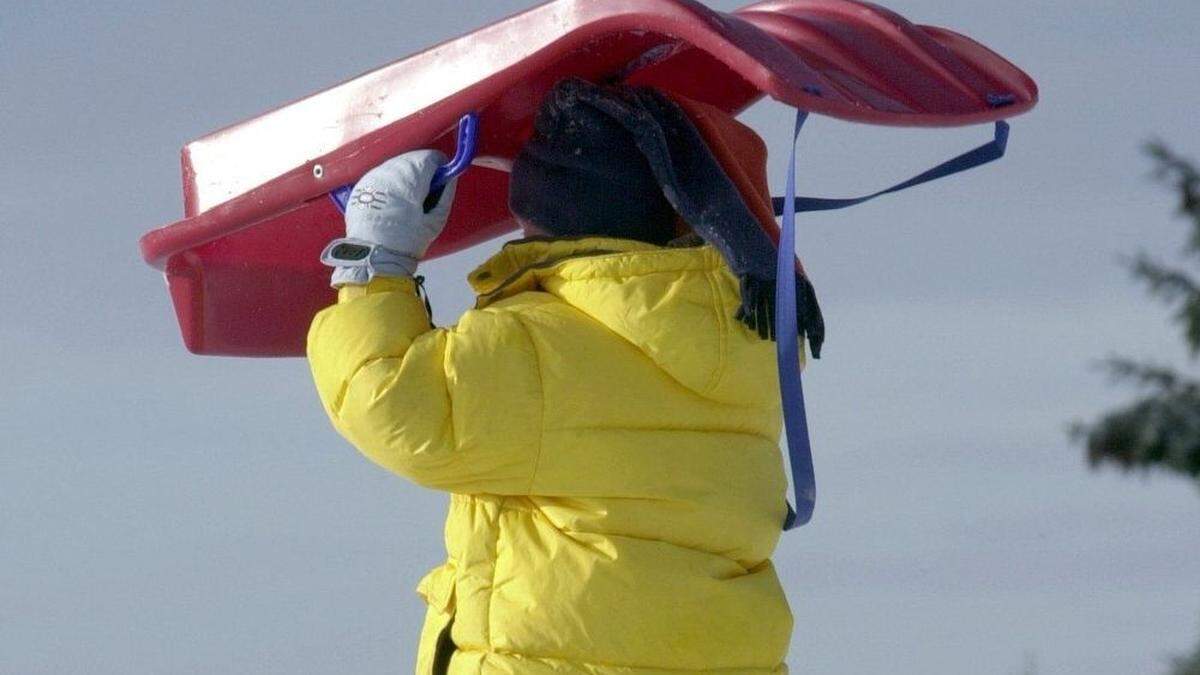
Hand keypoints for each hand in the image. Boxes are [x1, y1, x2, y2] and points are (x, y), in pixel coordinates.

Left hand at [325, 149, 457, 285]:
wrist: (372, 256)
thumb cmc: (408, 240)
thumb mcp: (435, 221)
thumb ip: (445, 195)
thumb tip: (450, 178)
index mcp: (410, 181)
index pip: (429, 157)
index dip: (439, 165)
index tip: (441, 178)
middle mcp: (389, 172)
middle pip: (411, 159)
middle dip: (422, 170)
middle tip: (426, 190)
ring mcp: (372, 177)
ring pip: (395, 165)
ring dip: (405, 174)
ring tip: (408, 196)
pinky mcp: (361, 185)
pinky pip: (380, 175)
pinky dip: (390, 181)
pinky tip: (391, 199)